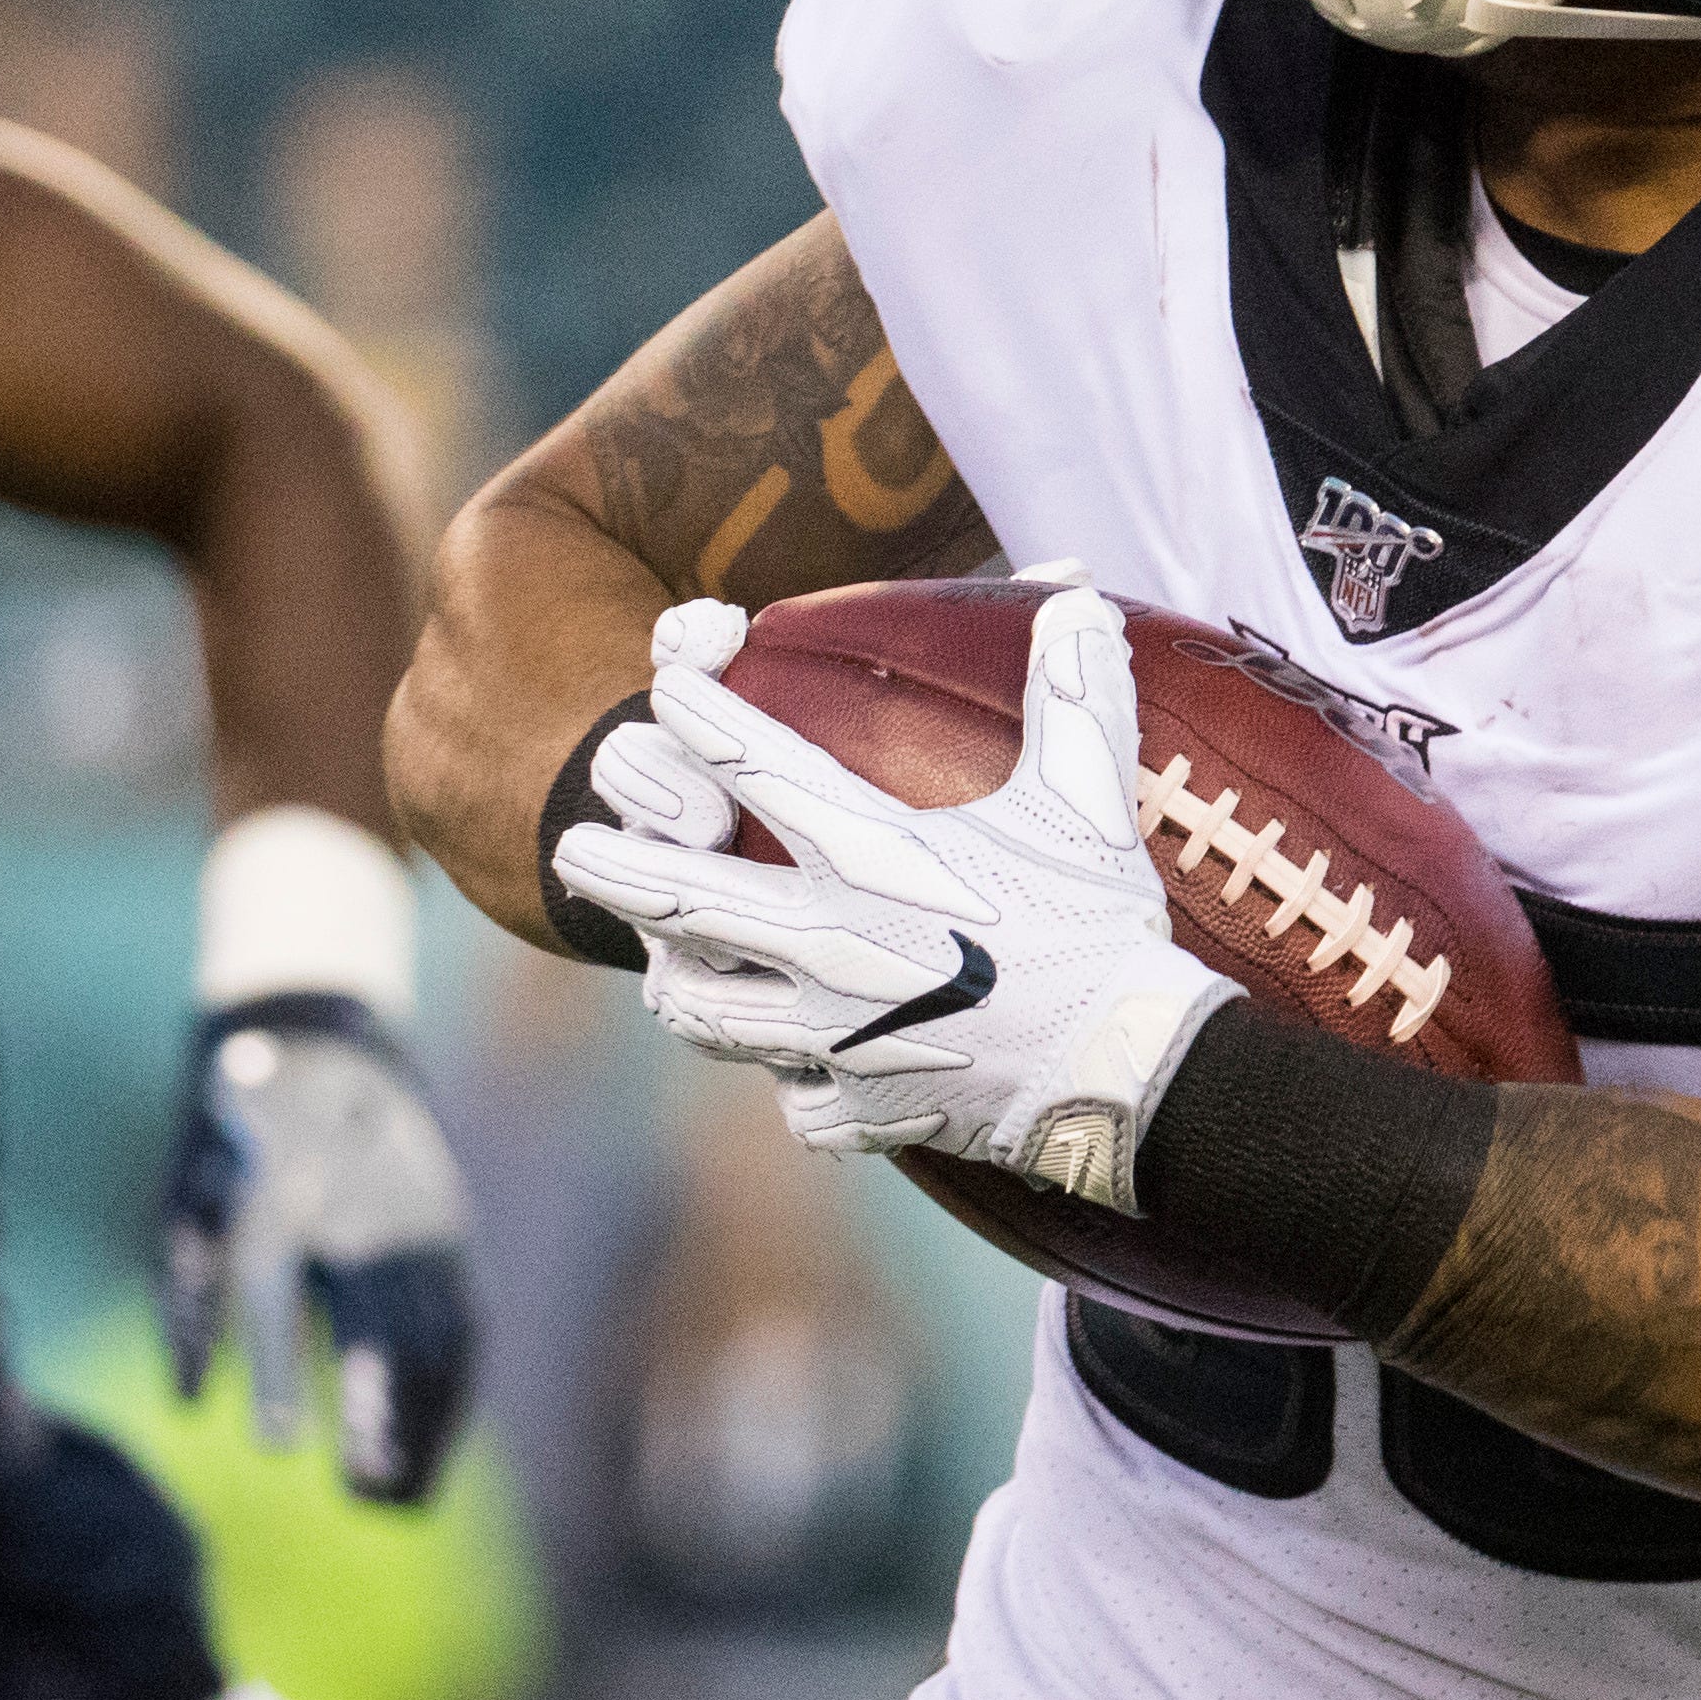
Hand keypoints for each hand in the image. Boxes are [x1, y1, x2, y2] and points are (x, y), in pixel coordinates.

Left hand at [159, 996, 478, 1502]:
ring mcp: (417, 1213)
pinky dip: (450, 1390)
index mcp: (279, 1188)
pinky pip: (460, 1321)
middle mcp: (360, 1202)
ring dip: (424, 1420)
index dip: (274, 1372)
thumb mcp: (186, 1199)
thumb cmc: (231, 1137)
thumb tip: (186, 1403)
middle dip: (380, 1417)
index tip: (273, 1448)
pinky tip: (434, 1444)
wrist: (319, 1034)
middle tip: (365, 1499)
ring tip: (401, 1495)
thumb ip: (183, 1297)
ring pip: (433, 1332)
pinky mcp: (448, 1228)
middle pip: (384, 1323)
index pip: (277, 1292)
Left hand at [554, 583, 1231, 1209]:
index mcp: (876, 858)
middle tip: (569, 846)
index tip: (667, 693)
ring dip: (680, 982)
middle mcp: (831, 944)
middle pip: (682, 899)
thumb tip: (1079, 592)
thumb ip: (1073, 697)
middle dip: (614, 868)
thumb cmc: (1101, 926)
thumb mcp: (1087, 800)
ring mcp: (832, 1036)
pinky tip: (799, 1066)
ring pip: (706, 1012)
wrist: (1130, 1070)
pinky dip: (791, 1086)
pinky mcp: (856, 1107)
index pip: (759, 769)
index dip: (702, 718)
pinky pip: (791, 1102)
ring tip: (663, 963)